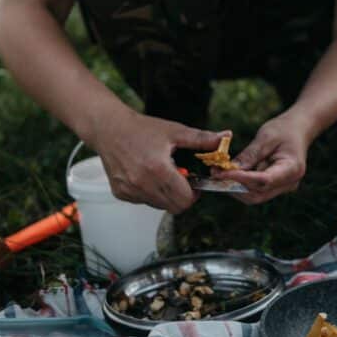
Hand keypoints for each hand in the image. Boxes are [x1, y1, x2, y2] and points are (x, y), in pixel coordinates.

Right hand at [91, 103, 229, 213]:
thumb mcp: (175, 131)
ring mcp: (129, 190)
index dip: (194, 193)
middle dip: (183, 196)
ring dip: (166, 195)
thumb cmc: (143, 128)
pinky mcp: (120, 193)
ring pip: (158, 206)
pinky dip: (150, 193)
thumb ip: (202, 139)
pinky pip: (143, 201)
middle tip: (182, 179)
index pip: (184, 200)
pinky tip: (147, 175)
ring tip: (163, 174)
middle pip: (174, 207)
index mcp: (158, 170)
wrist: (109, 128)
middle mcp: (141, 184)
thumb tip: (226, 137)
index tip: (193, 181)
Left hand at [216, 109, 310, 204]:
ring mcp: (282, 187)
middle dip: (235, 187)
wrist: (298, 129)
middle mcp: (289, 183)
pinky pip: (255, 190)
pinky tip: (229, 173)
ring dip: (235, 187)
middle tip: (215, 174)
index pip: (263, 180)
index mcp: (292, 169)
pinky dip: (241, 184)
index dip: (241, 179)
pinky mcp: (274, 186)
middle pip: (258, 194)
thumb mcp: (266, 137)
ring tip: (219, 173)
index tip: (221, 173)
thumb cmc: (284, 129)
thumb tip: (230, 170)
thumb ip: (250, 155)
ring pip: (255, 195)